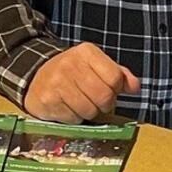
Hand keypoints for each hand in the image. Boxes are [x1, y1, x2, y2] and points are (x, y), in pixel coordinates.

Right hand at [23, 42, 139, 123]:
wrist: (36, 75)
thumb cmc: (73, 73)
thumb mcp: (95, 65)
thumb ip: (118, 74)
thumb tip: (135, 87)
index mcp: (86, 52)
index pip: (115, 77)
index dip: (115, 89)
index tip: (107, 89)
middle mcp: (70, 64)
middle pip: (104, 96)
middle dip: (104, 105)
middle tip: (95, 101)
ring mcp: (57, 82)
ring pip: (90, 110)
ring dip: (89, 112)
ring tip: (80, 103)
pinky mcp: (48, 99)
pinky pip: (74, 118)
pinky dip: (74, 118)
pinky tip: (67, 107)